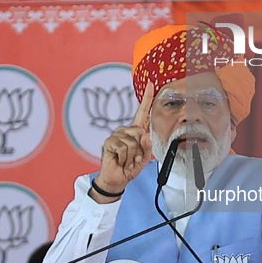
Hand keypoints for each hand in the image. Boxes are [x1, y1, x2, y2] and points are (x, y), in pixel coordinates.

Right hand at [91, 81, 153, 201]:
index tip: (152, 84)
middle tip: (134, 158)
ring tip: (126, 160)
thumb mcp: (144, 158)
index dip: (148, 98)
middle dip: (140, 149)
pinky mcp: (109, 141)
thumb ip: (148, 148)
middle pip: (141, 132)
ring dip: (132, 156)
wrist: (118, 178)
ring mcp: (117, 135)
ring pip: (133, 142)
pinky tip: (120, 160)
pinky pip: (123, 147)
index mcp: (137, 131)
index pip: (143, 111)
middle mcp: (127, 130)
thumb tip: (146, 136)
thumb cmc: (131, 167)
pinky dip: (124, 157)